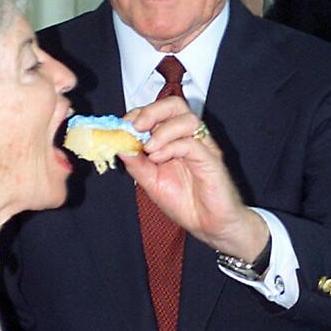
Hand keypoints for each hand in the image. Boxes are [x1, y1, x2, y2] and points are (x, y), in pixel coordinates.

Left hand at [124, 99, 269, 260]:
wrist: (210, 226)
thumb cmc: (186, 203)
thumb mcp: (151, 183)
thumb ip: (136, 163)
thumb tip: (118, 145)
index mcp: (174, 140)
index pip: (158, 111)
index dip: (138, 114)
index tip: (123, 128)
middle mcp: (190, 138)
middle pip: (175, 105)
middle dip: (151, 111)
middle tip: (135, 127)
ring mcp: (203, 147)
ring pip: (186, 119)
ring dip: (162, 130)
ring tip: (149, 149)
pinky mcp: (212, 160)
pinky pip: (192, 143)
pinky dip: (171, 146)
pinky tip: (159, 159)